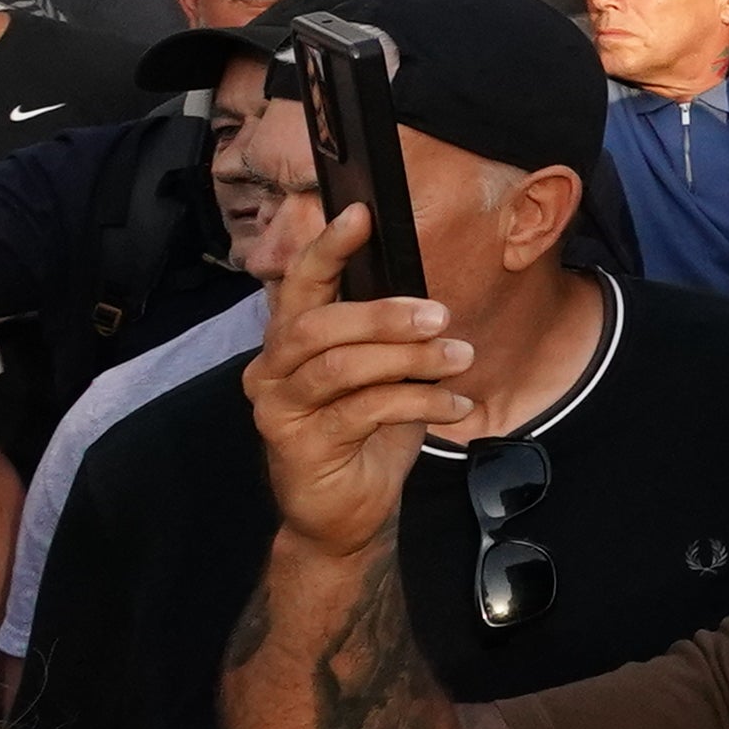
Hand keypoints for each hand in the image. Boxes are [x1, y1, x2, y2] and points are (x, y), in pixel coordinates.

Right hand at [245, 198, 467, 561]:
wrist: (348, 515)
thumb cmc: (366, 434)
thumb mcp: (382, 374)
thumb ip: (387, 335)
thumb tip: (426, 294)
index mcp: (287, 341)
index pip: (299, 283)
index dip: (327, 247)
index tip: (362, 214)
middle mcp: (270, 369)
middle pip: (319, 322)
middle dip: (384, 313)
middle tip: (440, 314)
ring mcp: (278, 409)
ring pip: (341, 366)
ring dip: (409, 357)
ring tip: (459, 357)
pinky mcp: (298, 445)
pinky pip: (363, 410)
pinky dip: (417, 400)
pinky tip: (454, 404)